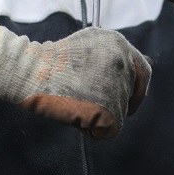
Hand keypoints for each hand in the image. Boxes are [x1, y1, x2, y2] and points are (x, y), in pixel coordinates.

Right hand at [0, 24, 150, 138]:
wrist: (30, 71)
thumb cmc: (53, 62)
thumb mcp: (90, 45)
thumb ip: (111, 58)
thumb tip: (126, 77)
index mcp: (120, 44)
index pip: (143, 71)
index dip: (137, 89)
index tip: (128, 101)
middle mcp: (123, 61)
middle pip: (131, 93)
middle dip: (117, 104)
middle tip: (99, 110)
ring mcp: (117, 84)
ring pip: (119, 112)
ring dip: (100, 115)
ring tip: (76, 105)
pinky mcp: (109, 108)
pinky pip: (110, 129)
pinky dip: (95, 130)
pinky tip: (77, 118)